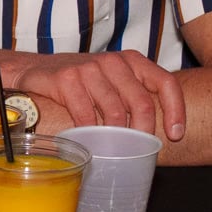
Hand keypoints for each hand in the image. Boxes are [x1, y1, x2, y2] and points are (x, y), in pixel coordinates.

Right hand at [16, 50, 187, 143]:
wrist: (35, 69)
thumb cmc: (81, 81)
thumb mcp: (112, 81)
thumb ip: (134, 95)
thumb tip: (162, 132)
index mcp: (132, 61)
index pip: (166, 82)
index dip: (175, 110)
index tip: (176, 134)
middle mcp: (113, 62)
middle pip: (142, 103)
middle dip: (145, 133)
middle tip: (140, 151)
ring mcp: (89, 69)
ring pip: (115, 112)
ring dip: (117, 138)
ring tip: (116, 151)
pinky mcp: (67, 79)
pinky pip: (86, 115)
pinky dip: (91, 134)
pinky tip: (91, 142)